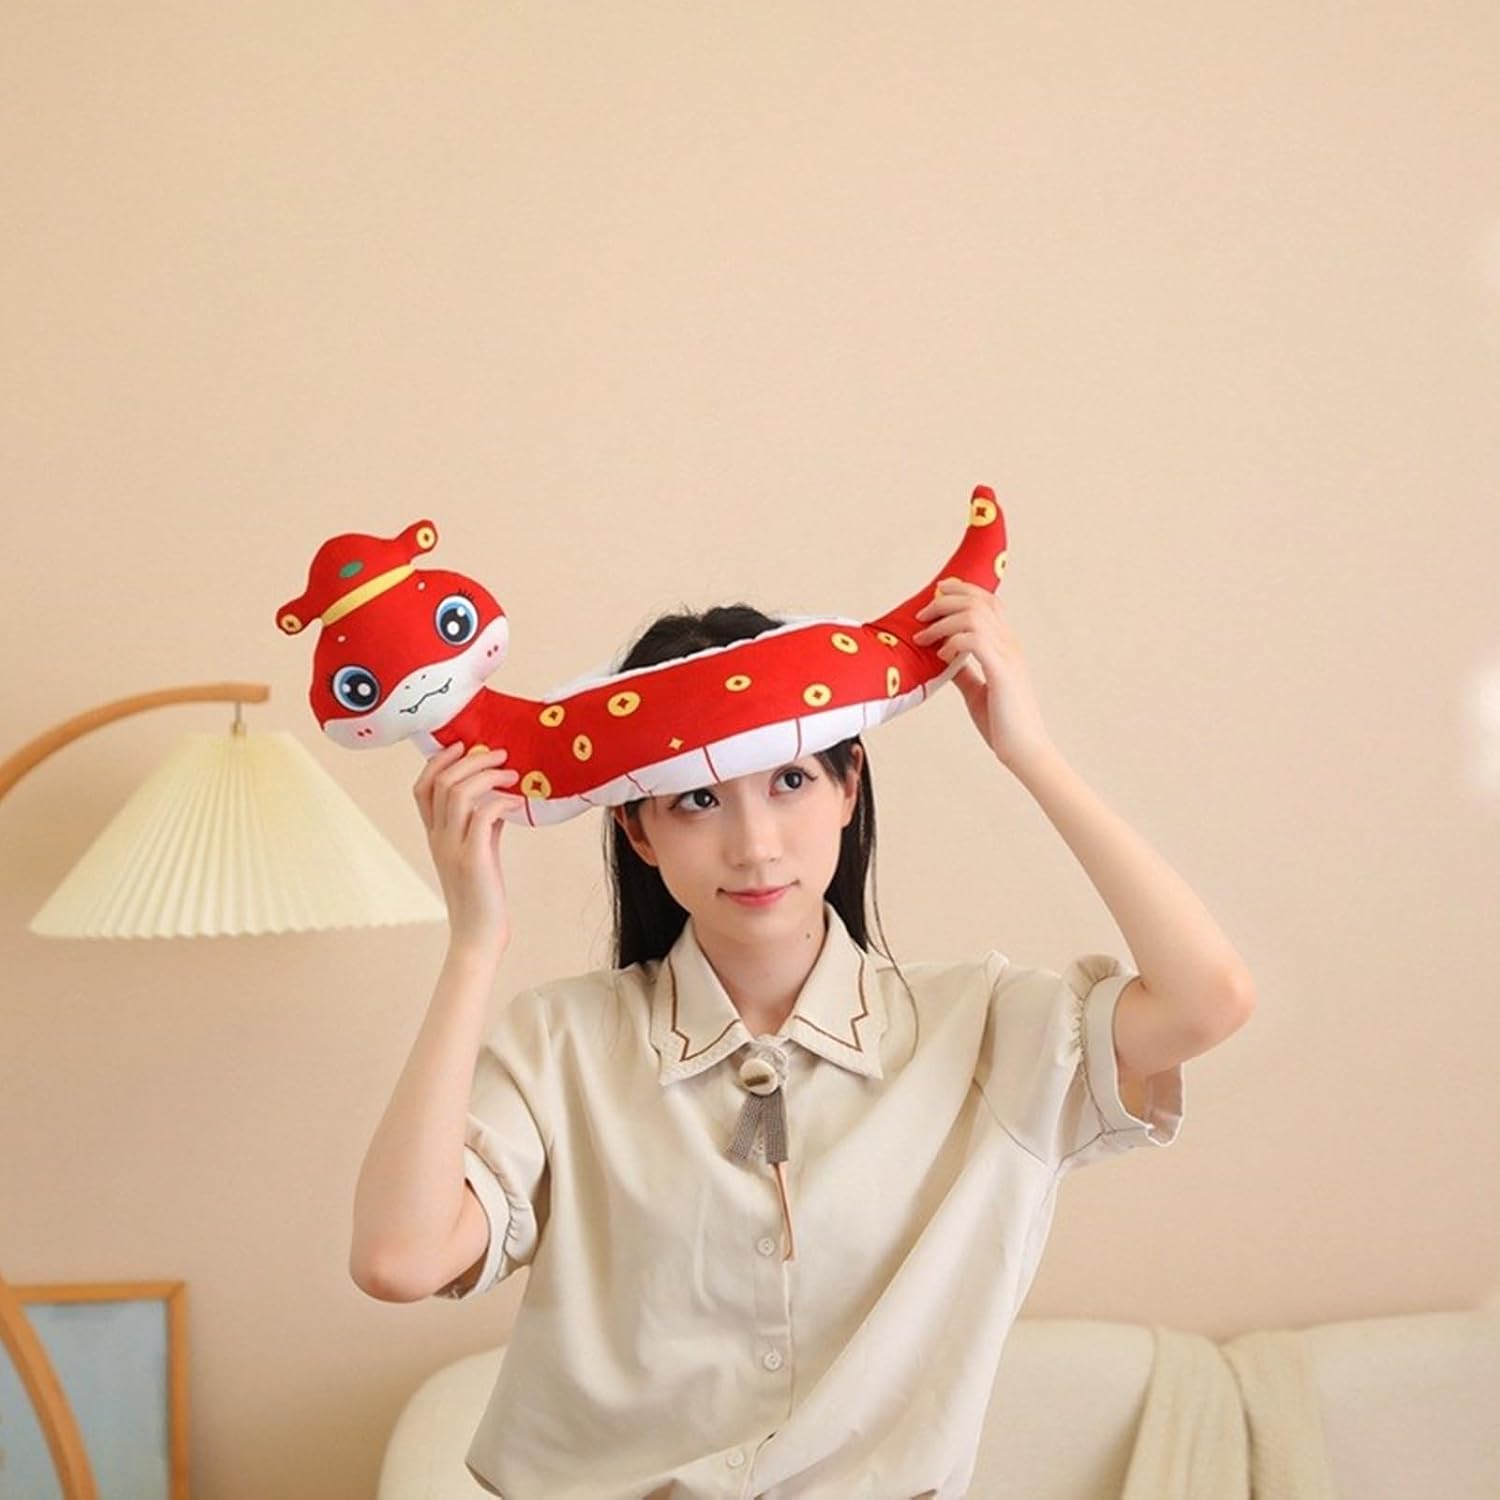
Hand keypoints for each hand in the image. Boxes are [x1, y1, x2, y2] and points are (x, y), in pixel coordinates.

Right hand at [413, 741, 524, 959]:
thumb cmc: (482, 896)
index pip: (422, 788)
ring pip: (458, 794)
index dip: (438, 761)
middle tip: (499, 754)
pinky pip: (483, 816)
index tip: (462, 746)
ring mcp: (454, 849)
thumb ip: (482, 826)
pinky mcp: (474, 860)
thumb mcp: (478, 853)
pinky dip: (500, 801)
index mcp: (435, 836)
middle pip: (441, 783)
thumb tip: (499, 799)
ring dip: (487, 776)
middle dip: (471, 760)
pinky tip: (516, 802)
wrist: (478, 937)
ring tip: (512, 773)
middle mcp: (438, 839)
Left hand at [912, 578, 1054, 771]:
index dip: (963, 590)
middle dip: (946, 599)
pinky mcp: (1001, 672)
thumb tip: (944, 658)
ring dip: (944, 620)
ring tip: (924, 636)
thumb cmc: (1003, 724)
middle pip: (979, 601)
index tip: (938, 591)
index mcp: (1006, 646)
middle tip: (922, 614)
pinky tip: (942, 655)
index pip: (989, 602)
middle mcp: (1010, 644)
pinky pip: (975, 640)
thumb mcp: (976, 691)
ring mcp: (1008, 656)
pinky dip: (953, 641)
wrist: (1024, 750)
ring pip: (974, 615)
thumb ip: (963, 671)